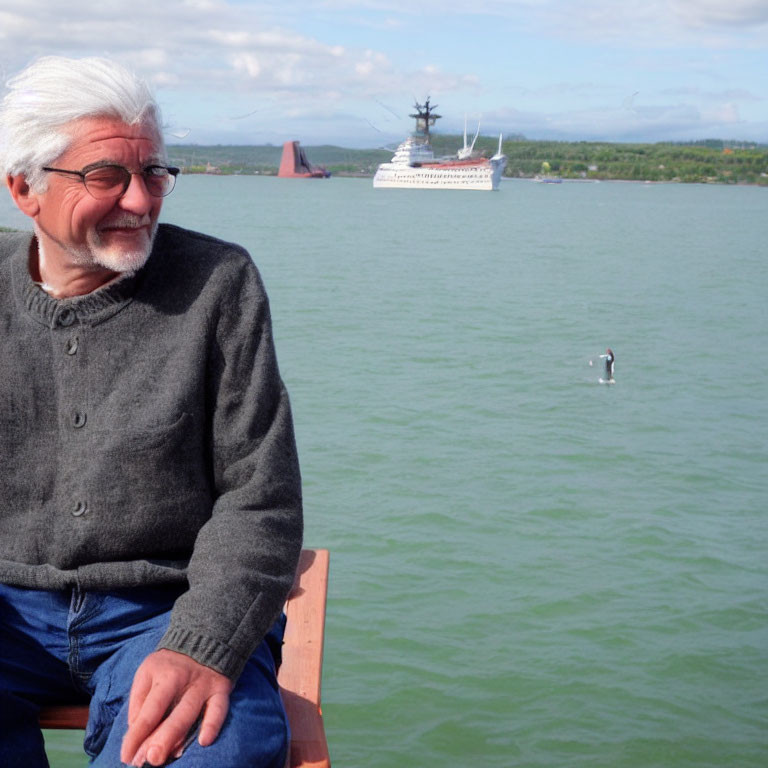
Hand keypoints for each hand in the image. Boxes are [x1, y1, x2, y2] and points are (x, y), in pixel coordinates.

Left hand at [120, 649, 232, 766]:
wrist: (203, 638)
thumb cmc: (168, 664)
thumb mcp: (147, 673)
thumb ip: (139, 701)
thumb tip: (135, 732)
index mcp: (163, 676)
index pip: (148, 711)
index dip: (136, 736)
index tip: (126, 756)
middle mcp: (185, 680)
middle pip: (172, 713)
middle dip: (160, 738)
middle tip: (148, 760)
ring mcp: (204, 685)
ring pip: (192, 713)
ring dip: (180, 736)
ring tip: (170, 756)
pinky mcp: (221, 688)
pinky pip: (220, 708)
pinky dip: (214, 723)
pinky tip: (204, 741)